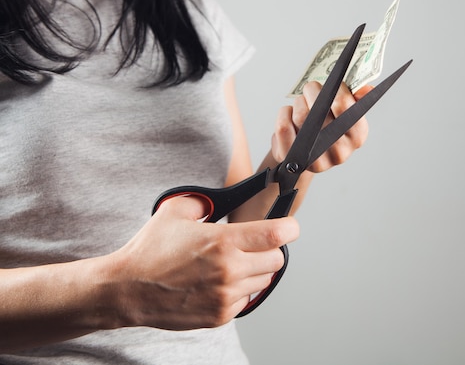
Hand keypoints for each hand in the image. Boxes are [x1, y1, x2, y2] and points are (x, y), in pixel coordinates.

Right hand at [109, 196, 298, 328]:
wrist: (127, 290)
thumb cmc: (149, 251)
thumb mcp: (174, 211)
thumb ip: (203, 200)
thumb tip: (219, 199)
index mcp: (223, 242)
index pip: (278, 234)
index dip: (289, 228)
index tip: (288, 227)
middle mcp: (230, 270)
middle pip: (277, 260)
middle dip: (269, 250)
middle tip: (253, 245)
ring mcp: (226, 296)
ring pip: (264, 281)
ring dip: (255, 270)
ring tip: (231, 264)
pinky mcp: (220, 315)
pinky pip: (246, 299)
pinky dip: (239, 291)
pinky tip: (218, 282)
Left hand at [272, 81, 372, 172]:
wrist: (305, 155)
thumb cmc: (326, 129)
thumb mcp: (345, 114)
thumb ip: (355, 99)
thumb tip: (366, 89)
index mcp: (357, 136)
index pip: (344, 105)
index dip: (335, 87)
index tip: (331, 83)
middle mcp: (340, 151)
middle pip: (320, 109)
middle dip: (313, 91)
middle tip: (311, 88)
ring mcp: (315, 159)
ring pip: (301, 116)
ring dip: (298, 102)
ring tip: (301, 103)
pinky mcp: (293, 159)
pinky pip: (284, 126)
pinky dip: (284, 113)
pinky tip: (289, 114)